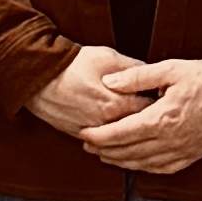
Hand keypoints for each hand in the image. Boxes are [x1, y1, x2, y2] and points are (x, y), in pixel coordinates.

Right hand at [30, 45, 147, 137]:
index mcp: (117, 104)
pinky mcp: (77, 134)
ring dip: (128, 133)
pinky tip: (116, 131)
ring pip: (119, 140)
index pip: (150, 111)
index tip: (162, 100)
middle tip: (154, 114)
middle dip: (146, 121)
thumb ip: (133, 68)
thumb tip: (151, 73)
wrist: (38, 74)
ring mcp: (91, 132)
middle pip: (137, 129)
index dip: (158, 105)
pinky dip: (110, 139)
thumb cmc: (73, 63)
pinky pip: (100, 143)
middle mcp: (106, 123)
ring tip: (135, 123)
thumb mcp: (108, 57)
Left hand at [79, 59, 201, 175]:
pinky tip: (134, 164)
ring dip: (121, 161)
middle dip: (104, 150)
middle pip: (128, 152)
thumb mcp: (169, 69)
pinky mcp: (193, 155)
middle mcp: (171, 140)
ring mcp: (183, 151)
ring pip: (143, 164)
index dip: (99, 136)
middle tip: (87, 145)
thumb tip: (108, 82)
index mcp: (162, 118)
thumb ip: (137, 77)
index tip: (83, 133)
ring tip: (104, 156)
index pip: (121, 133)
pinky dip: (144, 168)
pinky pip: (163, 169)